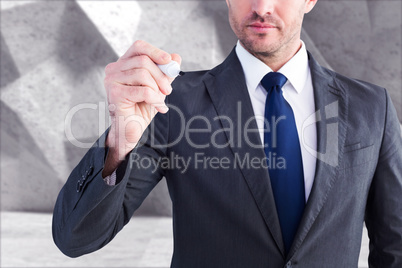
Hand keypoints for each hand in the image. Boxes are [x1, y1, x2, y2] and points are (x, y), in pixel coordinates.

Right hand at [102, 40, 180, 175]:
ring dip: (157, 89)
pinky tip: (158, 107)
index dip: (155, 51)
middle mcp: (114, 69)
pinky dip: (155, 99)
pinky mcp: (114, 93)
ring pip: (143, 74)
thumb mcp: (158, 88)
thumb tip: (176, 57)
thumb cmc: (141, 108)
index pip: (139, 47)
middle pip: (143, 61)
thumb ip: (165, 73)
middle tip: (169, 90)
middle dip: (161, 76)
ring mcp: (111, 80)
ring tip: (160, 100)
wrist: (131, 131)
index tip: (169, 61)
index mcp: (123, 64)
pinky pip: (143, 90)